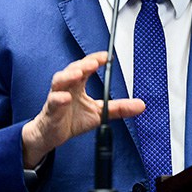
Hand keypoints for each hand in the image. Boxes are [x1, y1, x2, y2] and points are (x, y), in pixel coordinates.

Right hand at [21, 51, 144, 166]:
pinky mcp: (50, 110)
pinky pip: (53, 102)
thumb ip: (119, 108)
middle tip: (95, 62)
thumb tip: (141, 105)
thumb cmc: (72, 119)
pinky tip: (65, 98)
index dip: (95, 59)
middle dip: (84, 64)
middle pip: (73, 69)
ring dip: (69, 75)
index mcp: (79, 84)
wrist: (51, 135)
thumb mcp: (99, 113)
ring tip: (79, 73)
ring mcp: (57, 97)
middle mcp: (67, 86)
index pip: (86, 66)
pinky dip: (58, 99)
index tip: (107, 57)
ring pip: (59, 81)